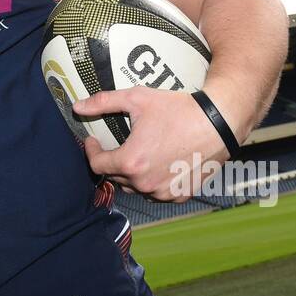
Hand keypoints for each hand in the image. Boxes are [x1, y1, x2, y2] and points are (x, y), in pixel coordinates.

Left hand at [73, 86, 230, 201]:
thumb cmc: (178, 109)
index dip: (91, 152)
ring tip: (139, 153)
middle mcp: (144, 183)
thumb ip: (103, 102)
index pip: (97, 166)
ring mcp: (163, 193)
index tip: (93, 141)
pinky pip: (157, 193)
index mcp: (131, 162)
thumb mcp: (137, 99)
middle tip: (118, 144)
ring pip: (136, 187)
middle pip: (116, 177)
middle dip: (112, 161)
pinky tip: (158, 164)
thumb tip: (77, 106)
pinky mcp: (180, 196)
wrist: (218, 123)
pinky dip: (153, 181)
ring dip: (132, 174)